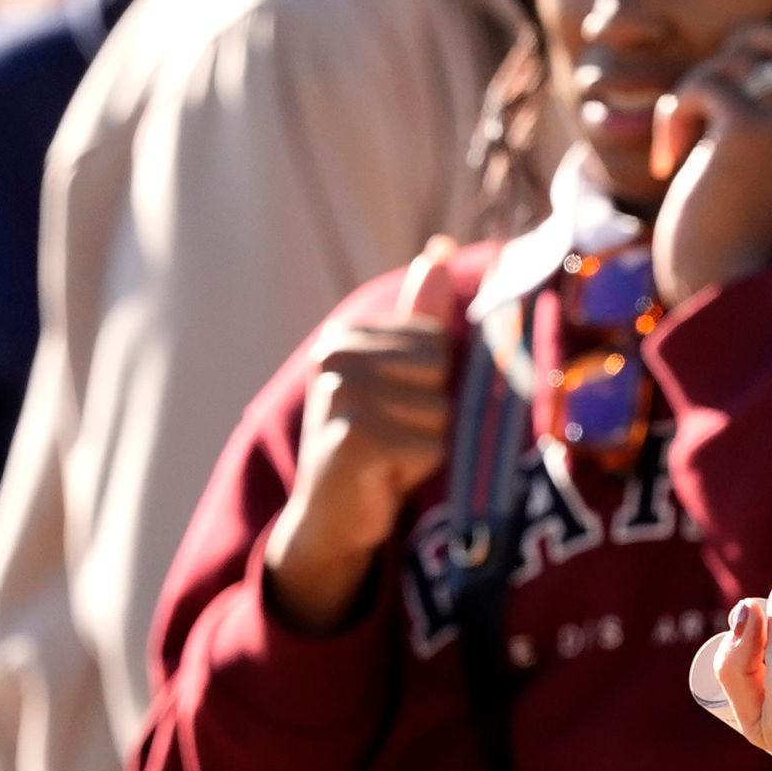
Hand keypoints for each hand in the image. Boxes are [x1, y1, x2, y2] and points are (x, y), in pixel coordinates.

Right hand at [263, 241, 459, 632]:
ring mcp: (341, 395)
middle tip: (395, 440)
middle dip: (435, 415)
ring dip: (430, 447)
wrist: (328, 521)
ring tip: (392, 460)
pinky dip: (420, 470)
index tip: (398, 411)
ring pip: (443, 412)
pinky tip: (386, 479)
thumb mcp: (397, 377)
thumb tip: (439, 250)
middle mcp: (335, 356)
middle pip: (443, 372)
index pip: (439, 341)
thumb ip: (420, 319)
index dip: (433, 385)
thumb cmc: (371, 445)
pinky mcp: (354, 439)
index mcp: (346, 336)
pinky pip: (431, 446)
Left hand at [652, 24, 771, 303]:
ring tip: (678, 143)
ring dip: (695, 91)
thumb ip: (751, 140)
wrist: (718, 294)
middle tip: (711, 77)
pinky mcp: (751, 128)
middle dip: (750, 39)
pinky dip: (676, 113)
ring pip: (739, 61)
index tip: (763, 44)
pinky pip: (706, 84)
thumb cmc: (720, 254)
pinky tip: (668, 160)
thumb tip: (723, 83)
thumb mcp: (746, 189)